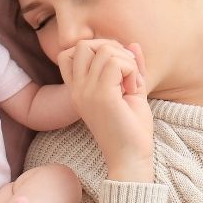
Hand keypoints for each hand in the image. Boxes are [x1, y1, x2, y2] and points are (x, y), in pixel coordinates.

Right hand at [57, 40, 151, 180]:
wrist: (131, 158)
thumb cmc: (132, 129)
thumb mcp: (131, 91)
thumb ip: (131, 67)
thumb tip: (133, 44)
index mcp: (79, 89)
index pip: (68, 53)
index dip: (95, 49)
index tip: (114, 68)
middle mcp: (77, 89)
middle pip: (84, 44)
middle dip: (111, 48)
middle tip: (126, 72)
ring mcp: (87, 92)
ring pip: (104, 49)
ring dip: (126, 61)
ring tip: (131, 84)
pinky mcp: (101, 96)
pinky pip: (116, 62)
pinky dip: (131, 70)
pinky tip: (133, 89)